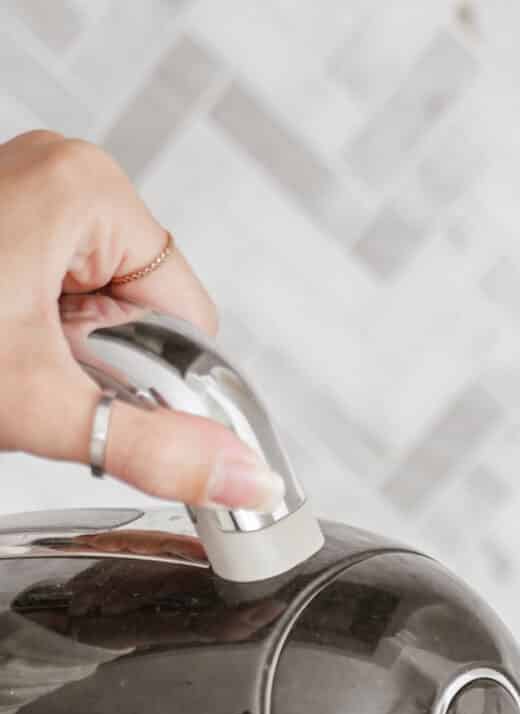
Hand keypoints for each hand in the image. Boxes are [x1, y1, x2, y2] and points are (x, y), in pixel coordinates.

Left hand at [0, 131, 279, 508]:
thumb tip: (246, 481)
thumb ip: (159, 450)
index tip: (100, 399)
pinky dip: (34, 341)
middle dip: (102, 367)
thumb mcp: (42, 405)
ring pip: (97, 313)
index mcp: (89, 190)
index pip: (188, 315)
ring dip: (65, 361)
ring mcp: (25, 195)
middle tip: (34, 377)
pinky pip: (54, 297)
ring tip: (6, 360)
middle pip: (145, 314)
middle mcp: (61, 176)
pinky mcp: (1, 224)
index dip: (159, 379)